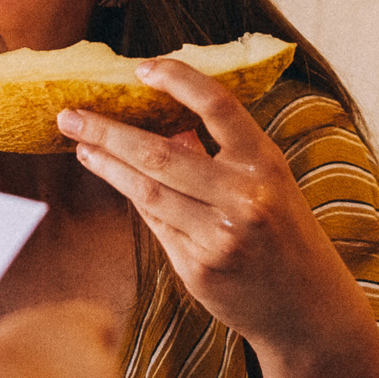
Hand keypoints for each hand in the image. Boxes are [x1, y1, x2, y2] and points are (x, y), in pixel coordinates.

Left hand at [57, 63, 369, 355]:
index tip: (142, 67)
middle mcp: (244, 198)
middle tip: (70, 115)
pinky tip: (115, 178)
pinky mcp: (198, 269)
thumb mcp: (268, 184)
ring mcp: (219, 237)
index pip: (218, 106)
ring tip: (81, 145)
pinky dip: (135, 197)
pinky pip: (156, 224)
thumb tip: (168, 125)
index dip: (178, 79)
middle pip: (159, 153)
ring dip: (107, 164)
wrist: (308, 309)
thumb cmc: (285, 234)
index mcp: (266, 165)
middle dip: (107, 131)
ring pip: (147, 191)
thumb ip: (221, 155)